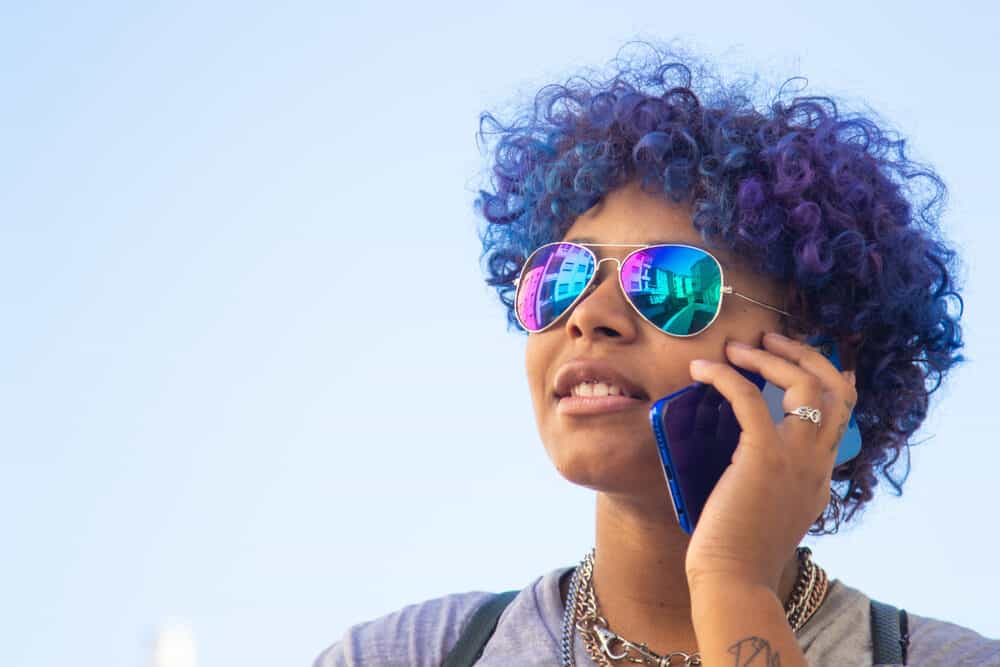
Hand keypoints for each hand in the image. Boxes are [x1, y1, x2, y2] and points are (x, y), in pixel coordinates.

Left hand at [682, 332, 856, 594]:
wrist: (734, 580)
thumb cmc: (737, 551)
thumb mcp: (767, 510)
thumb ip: (770, 479)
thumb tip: (745, 454)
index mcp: (819, 475)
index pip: (841, 413)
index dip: (828, 376)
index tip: (802, 356)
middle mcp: (817, 462)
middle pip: (834, 389)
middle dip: (805, 354)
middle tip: (768, 339)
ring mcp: (797, 458)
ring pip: (803, 384)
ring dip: (768, 357)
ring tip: (735, 347)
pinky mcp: (764, 456)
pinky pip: (751, 397)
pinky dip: (726, 376)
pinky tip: (702, 369)